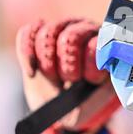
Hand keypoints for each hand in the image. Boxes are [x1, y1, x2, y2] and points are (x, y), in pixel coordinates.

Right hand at [16, 18, 117, 132]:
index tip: (86, 81)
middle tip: (69, 80)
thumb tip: (98, 74)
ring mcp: (63, 27)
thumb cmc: (84, 102)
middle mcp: (86, 30)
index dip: (88, 66)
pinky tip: (32, 72)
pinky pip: (28, 33)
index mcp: (105, 46)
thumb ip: (97, 92)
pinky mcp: (39, 32)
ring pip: (49, 33)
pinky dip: (27, 53)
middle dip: (66, 65)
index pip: (96, 45)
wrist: (64, 106)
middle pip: (71, 37)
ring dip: (46, 61)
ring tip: (53, 78)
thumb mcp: (94, 103)